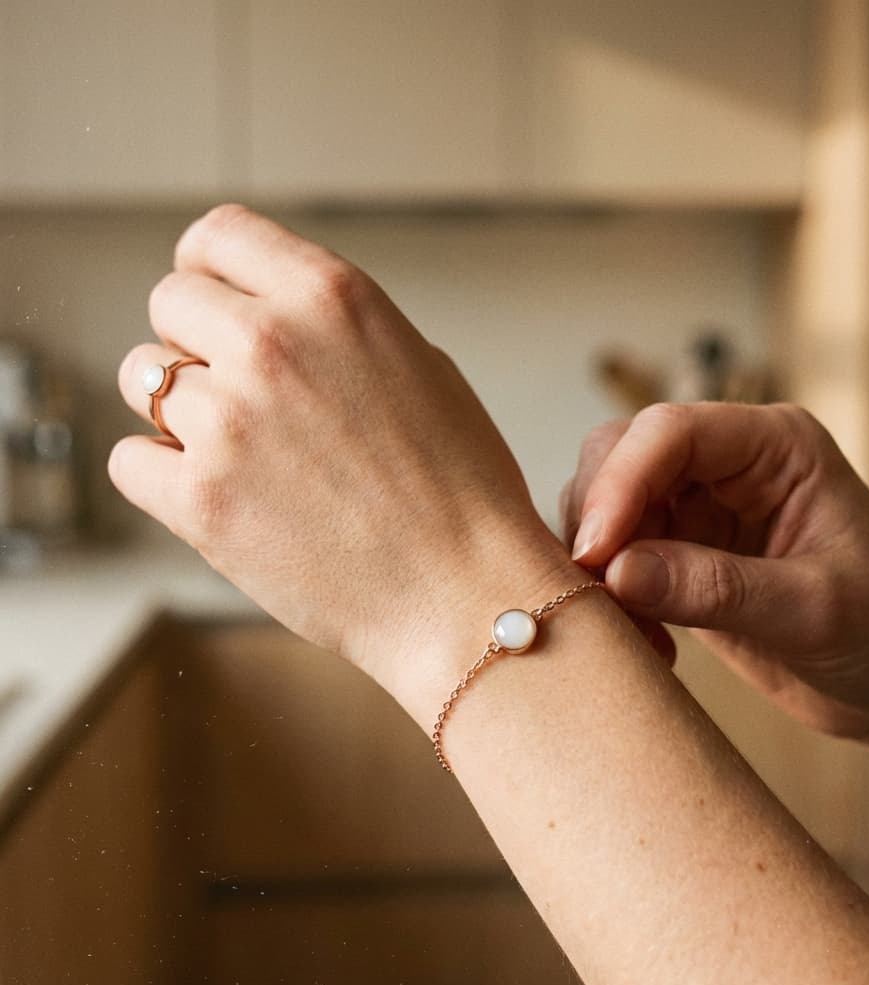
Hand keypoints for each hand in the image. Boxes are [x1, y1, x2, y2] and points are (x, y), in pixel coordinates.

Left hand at [109, 205, 577, 708]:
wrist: (465, 593)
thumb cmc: (462, 490)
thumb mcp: (421, 367)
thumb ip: (336, 330)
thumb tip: (269, 321)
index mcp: (334, 298)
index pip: (219, 235)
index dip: (208, 269)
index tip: (212, 301)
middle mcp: (273, 343)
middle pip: (169, 303)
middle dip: (195, 343)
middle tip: (238, 394)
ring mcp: (229, 421)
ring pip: (141, 381)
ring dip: (180, 411)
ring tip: (242, 454)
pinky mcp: (200, 500)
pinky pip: (130, 460)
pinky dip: (162, 476)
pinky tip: (220, 494)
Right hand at [561, 401, 868, 748]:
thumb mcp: (812, 611)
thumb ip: (715, 587)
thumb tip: (615, 572)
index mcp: (775, 446)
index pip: (670, 432)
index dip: (620, 483)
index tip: (596, 553)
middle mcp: (729, 464)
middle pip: (622, 455)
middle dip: (598, 517)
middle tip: (596, 587)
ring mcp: (700, 508)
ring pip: (606, 504)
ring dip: (598, 562)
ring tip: (635, 626)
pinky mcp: (681, 554)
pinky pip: (616, 556)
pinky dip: (610, 595)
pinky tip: (650, 640)